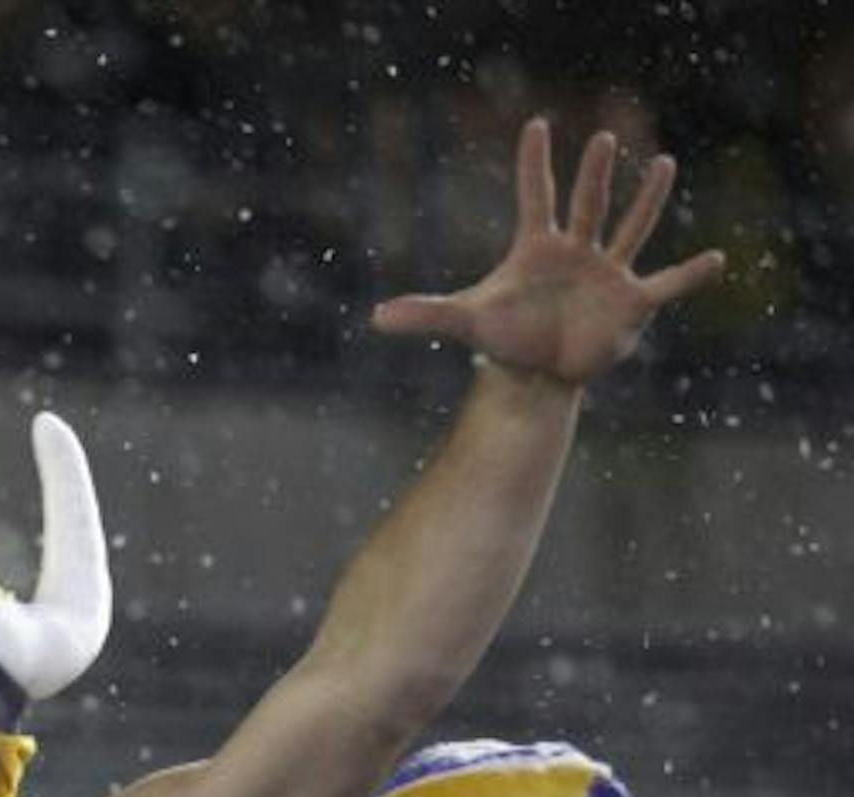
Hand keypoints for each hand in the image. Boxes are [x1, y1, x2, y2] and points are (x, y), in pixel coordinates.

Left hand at [373, 118, 725, 385]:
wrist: (536, 373)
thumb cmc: (503, 339)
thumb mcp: (464, 323)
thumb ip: (424, 316)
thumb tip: (374, 319)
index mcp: (538, 247)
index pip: (535, 195)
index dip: (534, 163)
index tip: (536, 125)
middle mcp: (578, 251)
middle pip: (587, 204)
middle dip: (594, 174)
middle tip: (602, 137)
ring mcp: (608, 273)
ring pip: (631, 227)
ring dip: (648, 198)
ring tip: (663, 162)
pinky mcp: (631, 304)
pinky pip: (668, 284)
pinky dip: (692, 275)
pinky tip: (718, 259)